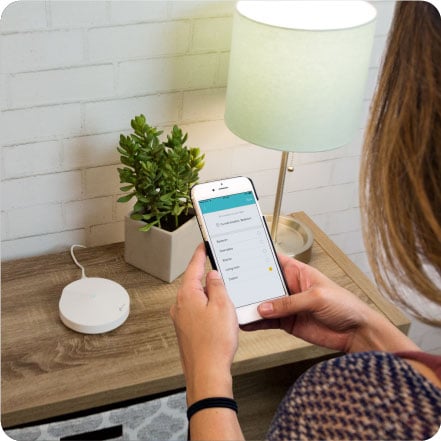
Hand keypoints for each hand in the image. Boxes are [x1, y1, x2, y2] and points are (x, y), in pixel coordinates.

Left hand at [170, 244, 238, 404]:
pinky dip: (208, 309)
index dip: (200, 255)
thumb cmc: (214, 343)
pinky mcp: (186, 331)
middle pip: (194, 283)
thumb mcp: (223, 306)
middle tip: (220, 270)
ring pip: (197, 299)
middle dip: (207, 278)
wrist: (207, 373)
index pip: (193, 268)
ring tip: (225, 297)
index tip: (203, 246)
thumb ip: (217, 286)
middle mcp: (180, 306)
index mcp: (187, 295)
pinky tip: (219, 316)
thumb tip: (212, 276)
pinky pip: (197, 312)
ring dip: (209, 296)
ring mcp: (181, 319)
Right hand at [242, 254, 418, 353]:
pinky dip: (256, 322)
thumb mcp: (316, 298)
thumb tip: (266, 307)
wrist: (356, 332)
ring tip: (236, 306)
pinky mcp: (287, 322)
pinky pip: (267, 321)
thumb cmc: (345, 305)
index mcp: (298, 272)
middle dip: (250, 285)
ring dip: (250, 305)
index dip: (258, 259)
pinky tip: (246, 322)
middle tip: (234, 288)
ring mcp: (287, 305)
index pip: (273, 261)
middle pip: (264, 284)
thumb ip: (289, 303)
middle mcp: (290, 287)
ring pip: (263, 303)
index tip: (241, 258)